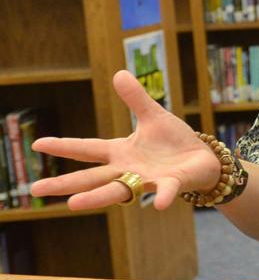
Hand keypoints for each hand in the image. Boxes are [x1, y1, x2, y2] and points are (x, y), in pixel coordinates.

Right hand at [30, 70, 220, 210]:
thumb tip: (118, 73)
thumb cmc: (174, 142)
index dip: (63, 146)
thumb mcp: (154, 117)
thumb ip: (136, 99)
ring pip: (119, 190)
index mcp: (121, 152)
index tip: (36, 144)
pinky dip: (164, 197)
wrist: (203, 160)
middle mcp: (129, 170)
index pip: (87, 149)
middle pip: (92, 177)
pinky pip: (167, 191)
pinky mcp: (173, 184)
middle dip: (65, 184)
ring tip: (73, 205)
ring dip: (97, 197)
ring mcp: (149, 179)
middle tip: (34, 191)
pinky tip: (157, 206)